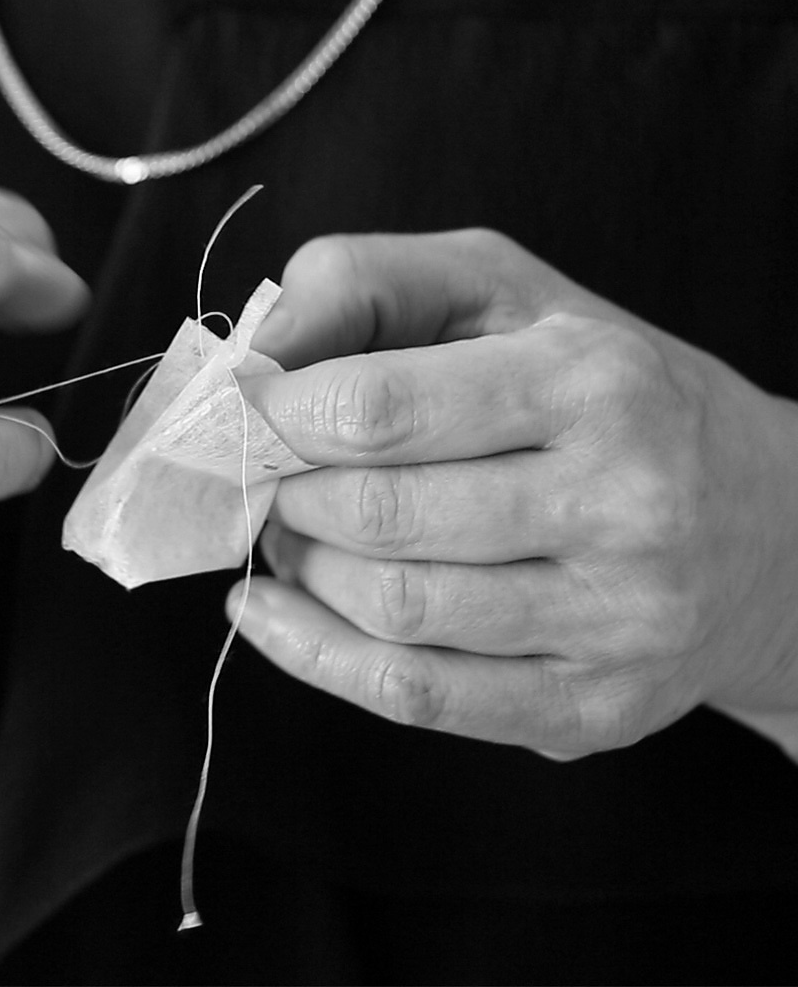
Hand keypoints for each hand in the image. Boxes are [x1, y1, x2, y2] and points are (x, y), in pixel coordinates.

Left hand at [234, 230, 797, 757]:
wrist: (769, 531)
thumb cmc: (600, 392)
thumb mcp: (501, 291)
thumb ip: (366, 284)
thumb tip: (254, 351)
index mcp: (593, 382)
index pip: (380, 408)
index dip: (276, 417)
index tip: (247, 415)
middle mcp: (622, 504)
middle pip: (377, 517)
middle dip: (288, 498)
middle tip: (270, 479)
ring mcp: (614, 620)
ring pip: (392, 610)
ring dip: (303, 570)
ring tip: (294, 534)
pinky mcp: (589, 707)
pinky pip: (416, 697)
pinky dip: (312, 654)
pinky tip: (270, 613)